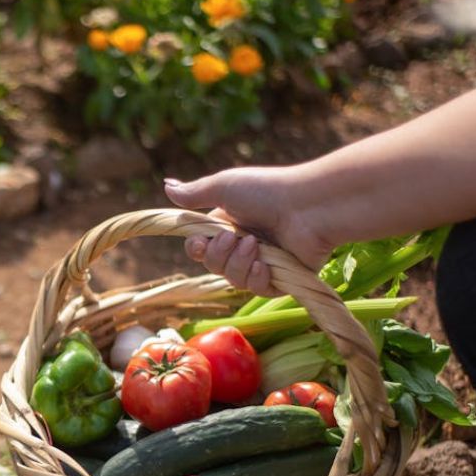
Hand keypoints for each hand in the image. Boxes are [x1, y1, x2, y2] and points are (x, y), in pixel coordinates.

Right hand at [164, 166, 336, 295]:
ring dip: (238, 264)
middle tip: (233, 238)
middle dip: (218, 255)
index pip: (200, 248)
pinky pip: (256, 289)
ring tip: (256, 245)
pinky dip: (257, 278)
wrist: (309, 207)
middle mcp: (244, 245)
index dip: (196, 249)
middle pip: (213, 266)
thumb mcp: (224, 187)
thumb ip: (194, 193)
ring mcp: (262, 263)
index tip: (199, 243)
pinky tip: (265, 266)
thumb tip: (166, 185)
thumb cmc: (268, 191)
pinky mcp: (281, 279)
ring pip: (233, 279)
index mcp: (229, 225)